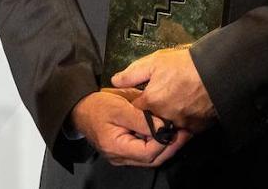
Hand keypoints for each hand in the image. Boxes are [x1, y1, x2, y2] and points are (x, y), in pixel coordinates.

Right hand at [69, 88, 190, 166]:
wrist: (80, 109)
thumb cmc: (98, 106)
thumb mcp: (120, 108)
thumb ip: (141, 119)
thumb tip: (163, 127)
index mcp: (117, 148)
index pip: (148, 153)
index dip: (165, 143)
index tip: (177, 129)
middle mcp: (121, 157)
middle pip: (152, 160)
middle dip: (171, 147)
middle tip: (186, 132)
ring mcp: (123, 156)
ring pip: (151, 158)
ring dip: (167, 146)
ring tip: (180, 132)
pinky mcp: (126, 150)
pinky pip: (145, 152)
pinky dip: (158, 144)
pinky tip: (166, 133)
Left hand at [113, 46, 216, 132]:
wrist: (218, 71)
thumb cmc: (185, 64)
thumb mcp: (155, 61)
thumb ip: (132, 73)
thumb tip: (115, 81)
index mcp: (151, 102)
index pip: (135, 111)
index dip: (138, 105)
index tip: (142, 98)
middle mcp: (164, 118)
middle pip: (152, 121)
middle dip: (153, 114)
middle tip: (162, 99)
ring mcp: (181, 125)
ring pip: (170, 126)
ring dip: (170, 118)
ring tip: (177, 102)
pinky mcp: (197, 128)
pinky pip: (187, 128)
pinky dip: (186, 121)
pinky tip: (189, 108)